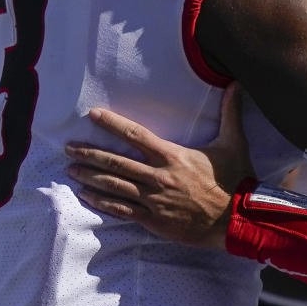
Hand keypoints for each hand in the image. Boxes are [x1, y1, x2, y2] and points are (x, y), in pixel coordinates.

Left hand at [65, 86, 252, 247]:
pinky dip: (103, 202)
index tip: (92, 114)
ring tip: (71, 170)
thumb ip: (230, 114)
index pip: (135, 134)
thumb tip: (235, 85)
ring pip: (114, 186)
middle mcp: (159, 177)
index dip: (111, 123)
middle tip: (69, 148)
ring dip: (90, 177)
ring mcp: (154, 200)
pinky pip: (122, 210)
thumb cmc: (235, 179)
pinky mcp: (154, 220)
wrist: (238, 219)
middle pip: (115, 162)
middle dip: (89, 154)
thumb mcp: (234, 143)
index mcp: (173, 156)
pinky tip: (87, 196)